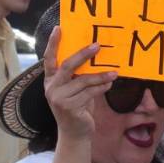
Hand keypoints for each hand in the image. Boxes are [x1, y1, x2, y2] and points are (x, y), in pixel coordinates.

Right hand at [40, 27, 114, 141]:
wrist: (75, 134)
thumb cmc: (77, 107)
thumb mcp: (74, 89)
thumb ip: (77, 75)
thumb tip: (94, 55)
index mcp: (50, 80)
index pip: (49, 59)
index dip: (53, 43)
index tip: (59, 28)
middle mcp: (51, 88)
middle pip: (67, 65)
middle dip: (83, 54)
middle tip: (97, 46)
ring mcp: (58, 98)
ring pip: (82, 80)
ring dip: (100, 75)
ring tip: (114, 72)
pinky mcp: (69, 108)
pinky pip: (89, 93)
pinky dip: (101, 87)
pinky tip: (109, 83)